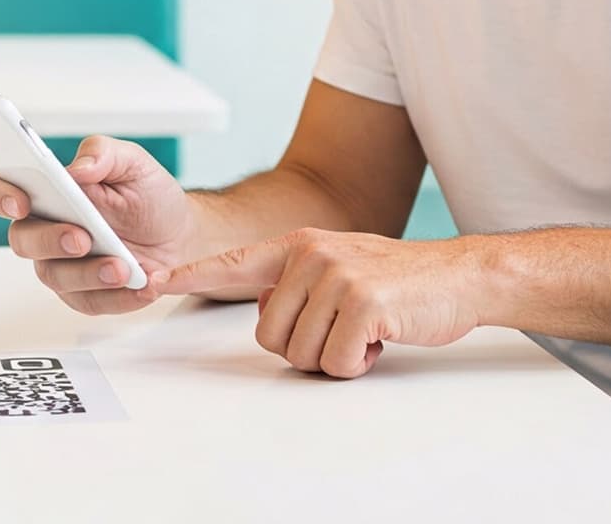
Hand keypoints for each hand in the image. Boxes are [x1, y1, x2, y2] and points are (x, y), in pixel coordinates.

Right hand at [0, 135, 199, 315]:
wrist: (180, 234)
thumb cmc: (148, 196)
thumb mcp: (133, 162)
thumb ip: (103, 153)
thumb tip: (77, 167)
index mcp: (46, 190)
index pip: (1, 189)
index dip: (0, 196)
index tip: (20, 203)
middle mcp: (45, 227)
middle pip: (22, 240)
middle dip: (50, 241)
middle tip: (82, 238)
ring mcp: (60, 263)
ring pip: (54, 276)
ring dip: (89, 273)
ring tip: (124, 267)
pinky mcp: (82, 293)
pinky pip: (86, 301)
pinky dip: (116, 297)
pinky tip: (141, 284)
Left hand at [158, 229, 491, 377]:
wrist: (458, 276)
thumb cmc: (397, 280)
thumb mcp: (338, 268)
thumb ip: (297, 284)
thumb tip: (267, 310)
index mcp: (297, 246)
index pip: (232, 263)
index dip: (191, 276)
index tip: (152, 281)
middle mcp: (310, 255)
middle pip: (270, 336)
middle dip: (305, 348)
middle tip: (342, 332)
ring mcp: (336, 276)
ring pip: (301, 352)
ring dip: (335, 357)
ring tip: (364, 330)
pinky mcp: (363, 303)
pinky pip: (337, 361)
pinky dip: (358, 363)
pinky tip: (380, 337)